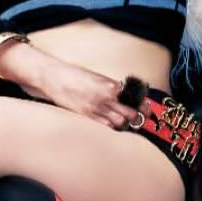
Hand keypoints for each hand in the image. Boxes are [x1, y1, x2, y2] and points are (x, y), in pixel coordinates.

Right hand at [15, 44, 140, 128]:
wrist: (55, 77)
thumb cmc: (75, 74)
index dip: (143, 104)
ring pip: (120, 122)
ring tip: (127, 122)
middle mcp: (106, 97)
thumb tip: (124, 94)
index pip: (134, 97)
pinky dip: (113, 126)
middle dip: (138, 116)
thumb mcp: (97, 77)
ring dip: (126, 123)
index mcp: (110, 85)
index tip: (147, 108)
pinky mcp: (87, 115)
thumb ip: (111, 87)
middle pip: (130, 112)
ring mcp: (97, 108)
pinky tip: (114, 124)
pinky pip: (106, 125)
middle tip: (142, 118)